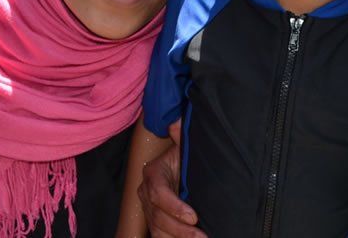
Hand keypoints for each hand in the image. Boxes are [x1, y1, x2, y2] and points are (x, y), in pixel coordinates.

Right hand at [138, 121, 206, 237]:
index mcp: (153, 174)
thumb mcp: (183, 146)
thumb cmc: (182, 158)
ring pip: (158, 230)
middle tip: (201, 235)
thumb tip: (177, 120)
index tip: (193, 216)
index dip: (175, 206)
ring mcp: (149, 210)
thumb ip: (180, 135)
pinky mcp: (154, 222)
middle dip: (180, 229)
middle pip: (159, 217)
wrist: (177, 169)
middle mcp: (146, 193)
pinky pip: (159, 236)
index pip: (159, 194)